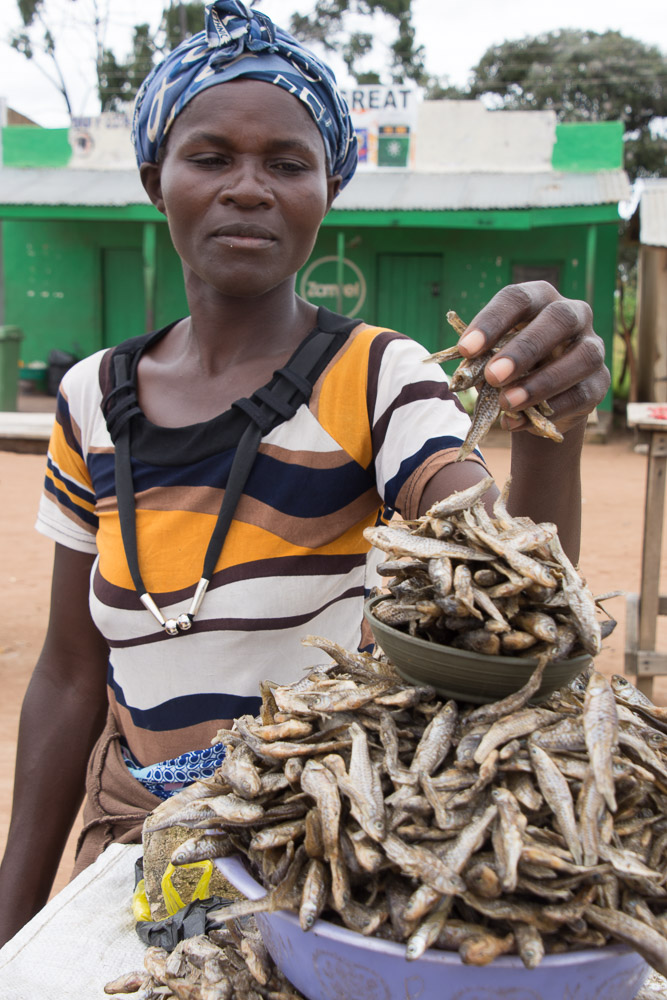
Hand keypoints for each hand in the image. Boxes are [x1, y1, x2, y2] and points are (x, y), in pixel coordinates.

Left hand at [456, 281, 610, 434]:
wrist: (538, 400)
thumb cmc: (509, 367)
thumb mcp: (491, 358)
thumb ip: (481, 360)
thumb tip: (464, 374)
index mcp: (539, 299)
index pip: (518, 298)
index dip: (492, 321)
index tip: (465, 349)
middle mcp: (573, 315)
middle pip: (558, 319)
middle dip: (524, 349)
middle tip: (493, 376)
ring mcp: (592, 347)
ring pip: (582, 357)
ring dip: (542, 382)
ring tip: (507, 403)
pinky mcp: (600, 382)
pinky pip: (583, 393)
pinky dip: (551, 409)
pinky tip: (520, 420)